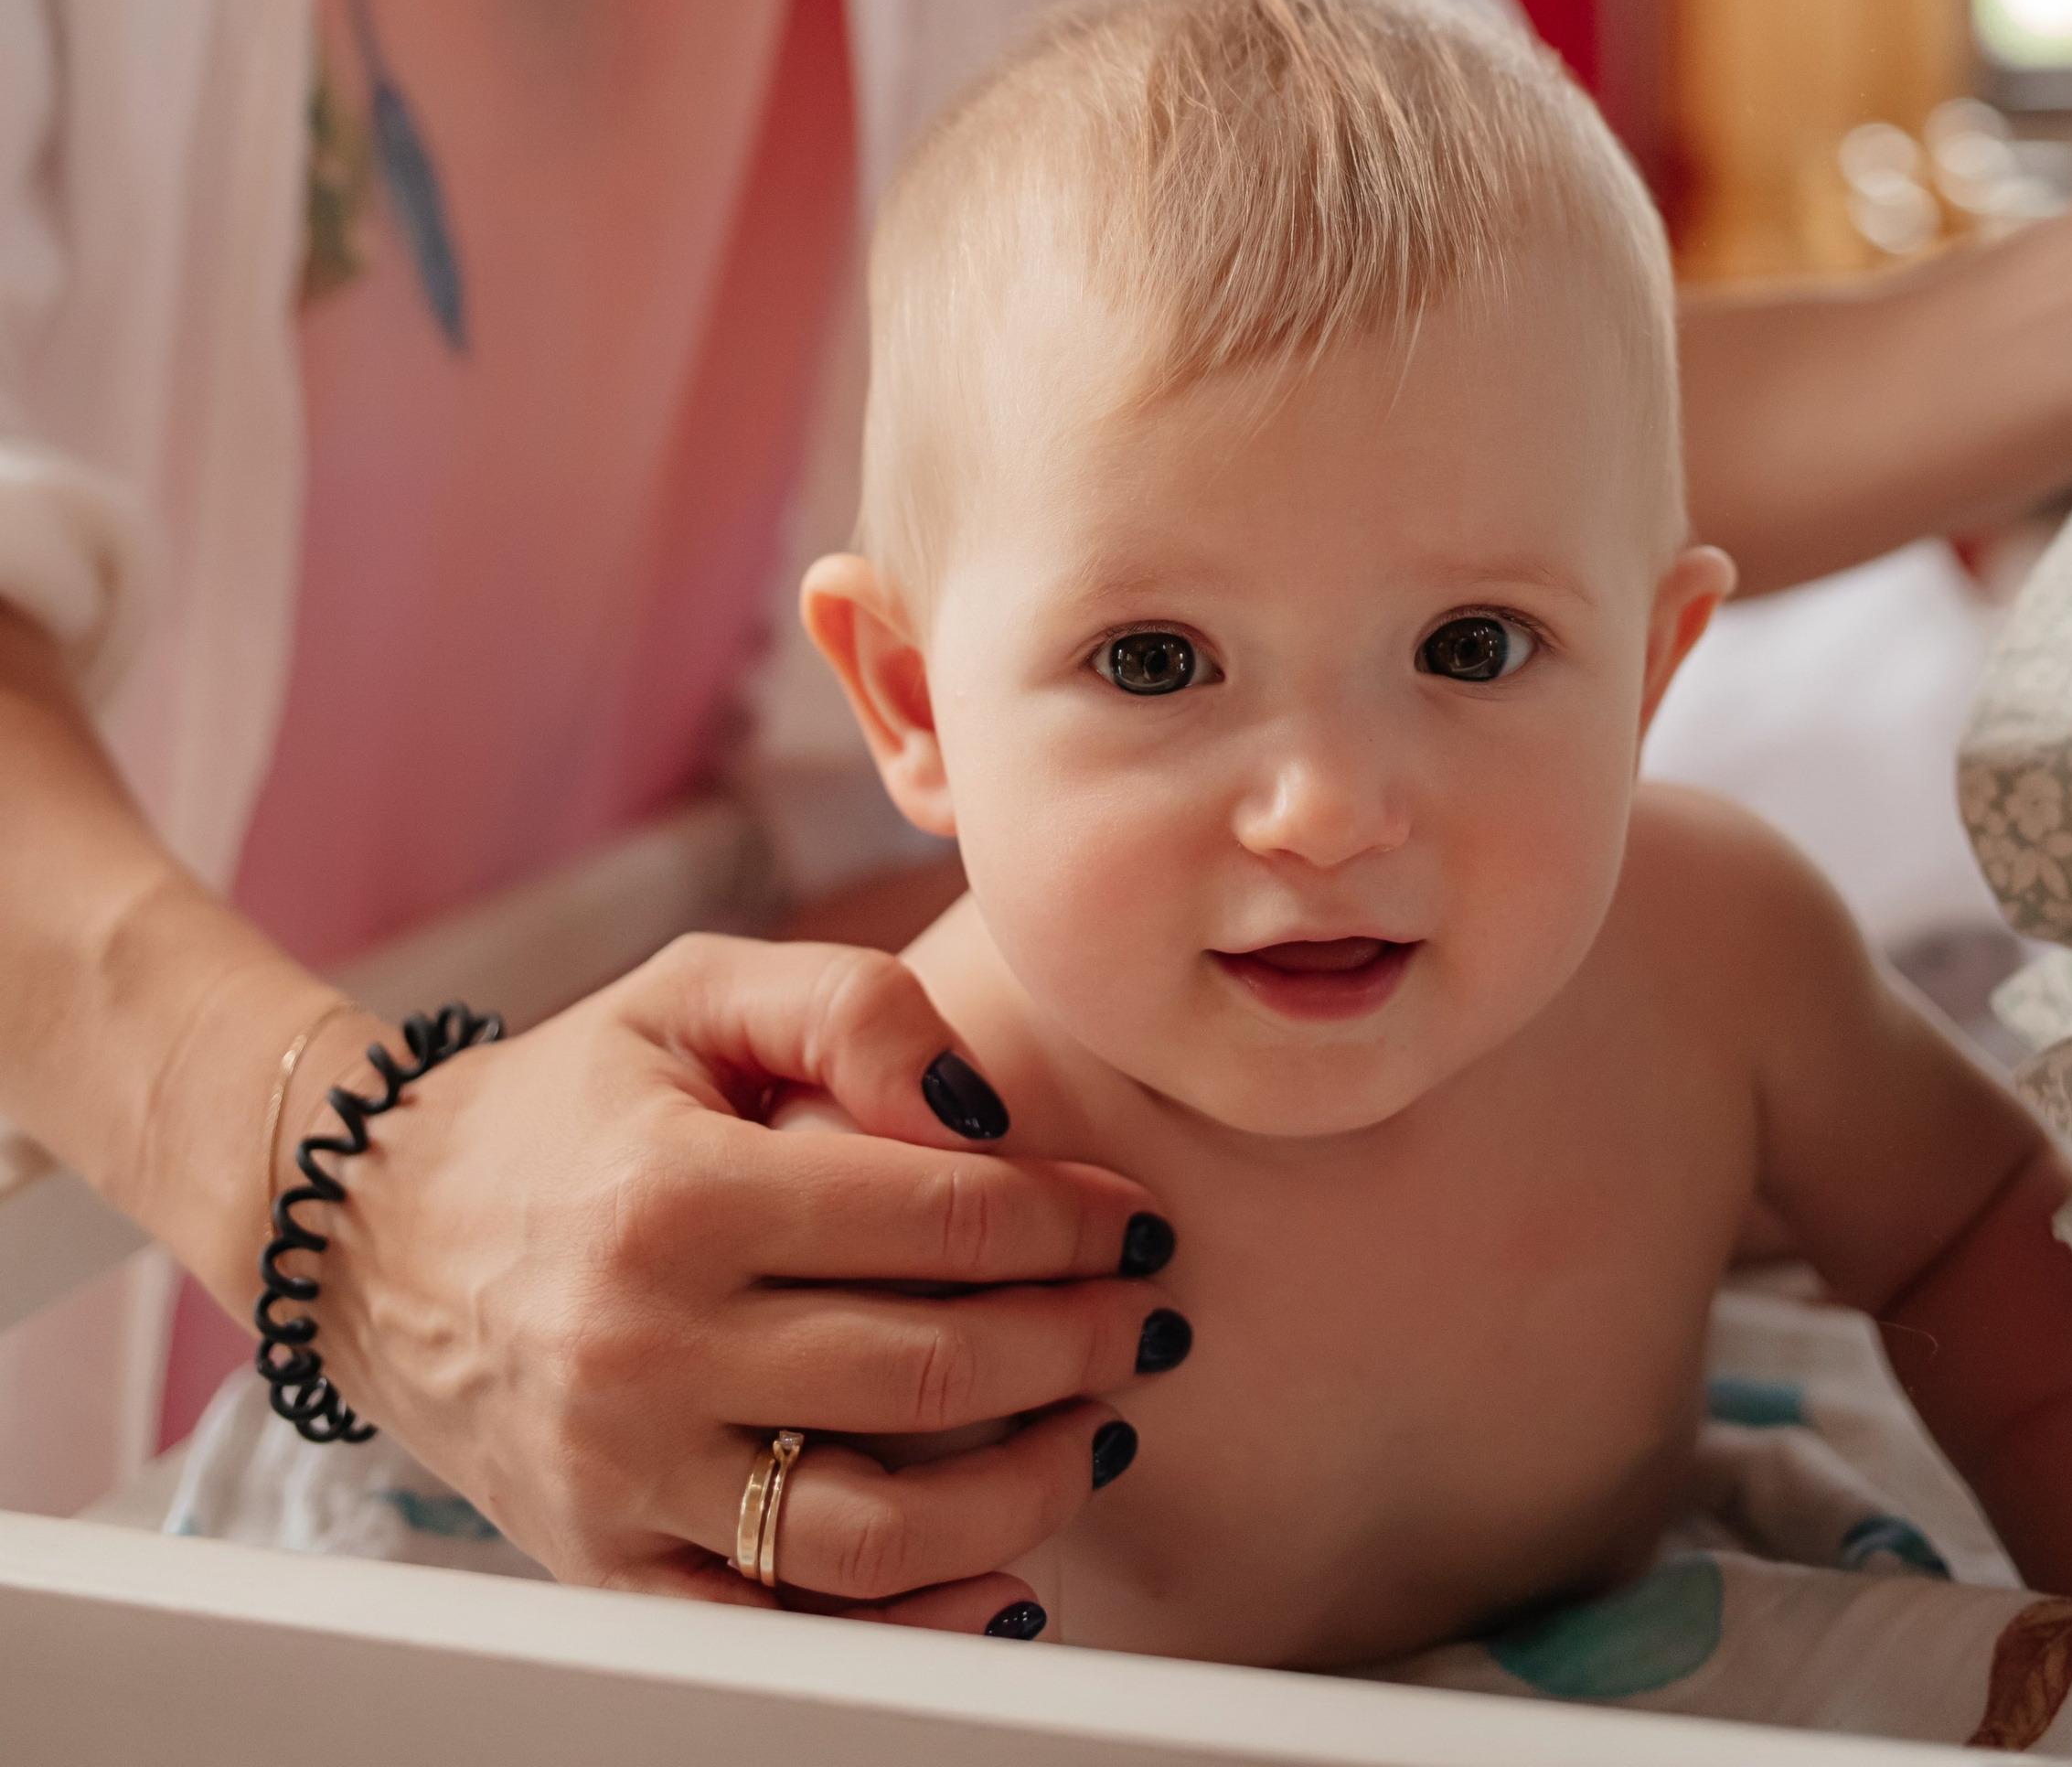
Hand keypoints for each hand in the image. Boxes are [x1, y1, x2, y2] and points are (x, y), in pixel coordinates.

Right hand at [308, 939, 1182, 1626]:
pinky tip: (1009, 1575)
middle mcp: (649, 1349)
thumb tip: (980, 1111)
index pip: (936, 1218)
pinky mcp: (610, 1566)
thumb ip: (846, 1009)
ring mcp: (626, 1476)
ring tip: (1101, 1430)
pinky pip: (788, 1624)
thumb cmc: (567, 1098)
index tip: (1134, 1218)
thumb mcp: (690, 994)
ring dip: (1028, 1487)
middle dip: (1078, 1343)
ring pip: (880, 1527)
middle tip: (1147, 1317)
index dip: (1066, 1220)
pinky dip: (919, 1620)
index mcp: (680, 1196)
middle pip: (932, 1368)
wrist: (378, 1235)